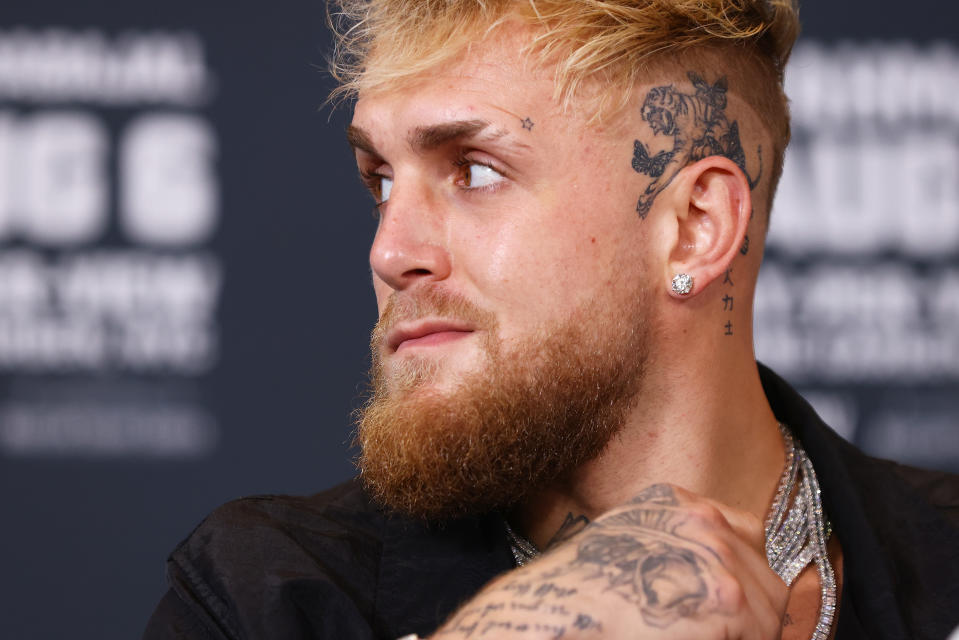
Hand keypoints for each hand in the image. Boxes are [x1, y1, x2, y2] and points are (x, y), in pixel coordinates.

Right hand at [432, 484, 787, 639]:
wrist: (559, 612)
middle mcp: (706, 526)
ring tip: (701, 634)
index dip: (752, 572)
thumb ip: (673, 547)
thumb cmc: (580, 589)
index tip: (748, 601)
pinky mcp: (726, 605)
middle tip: (734, 631)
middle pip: (769, 578)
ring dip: (751, 633)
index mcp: (680, 506)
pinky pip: (759, 635)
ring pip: (771, 613)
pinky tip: (696, 638)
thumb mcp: (627, 542)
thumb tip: (708, 584)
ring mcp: (719, 563)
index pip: (750, 534)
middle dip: (759, 613)